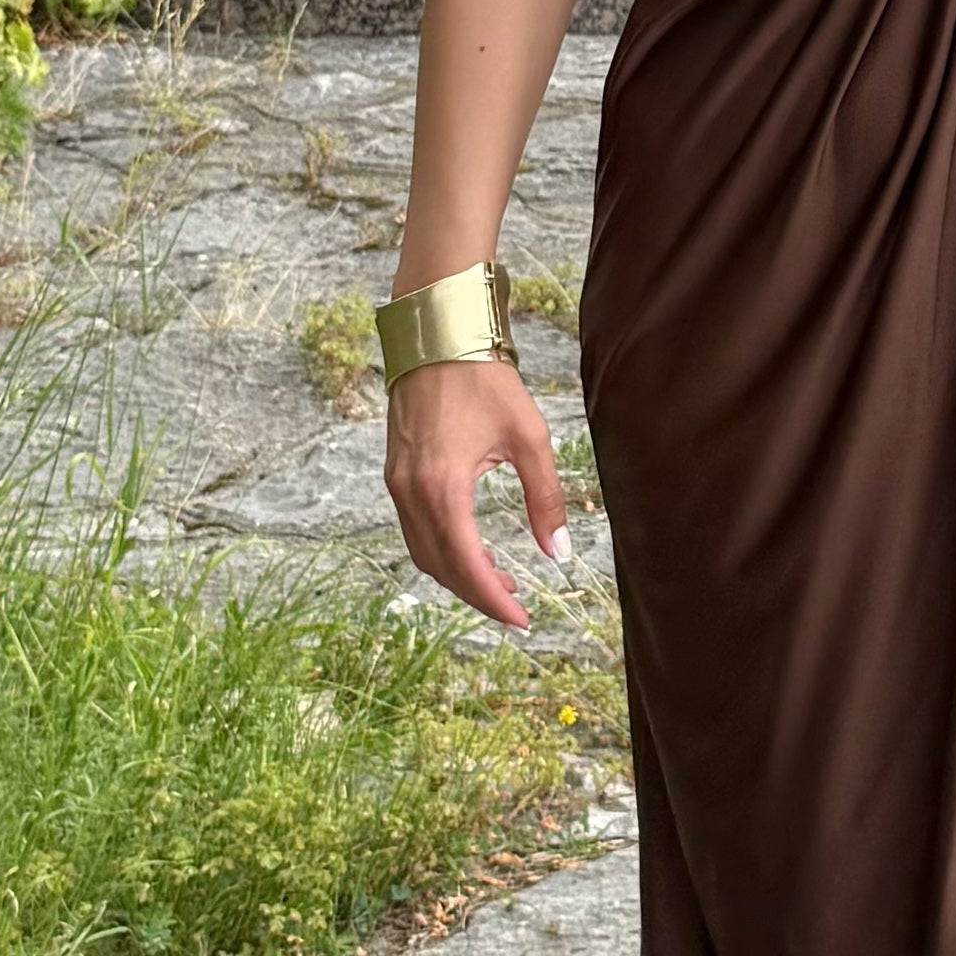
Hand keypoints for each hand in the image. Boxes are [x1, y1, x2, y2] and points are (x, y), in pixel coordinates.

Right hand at [385, 353, 570, 631]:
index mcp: (443, 487)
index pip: (465, 565)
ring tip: (500, 579)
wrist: (438, 335)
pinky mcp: (396, 473)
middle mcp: (411, 491)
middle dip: (477, 593)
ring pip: (423, 552)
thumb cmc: (483, 379)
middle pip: (440, 567)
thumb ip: (546, 498)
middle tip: (516, 606)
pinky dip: (442, 549)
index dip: (493, 600)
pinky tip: (472, 547)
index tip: (521, 620)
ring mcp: (398, 483)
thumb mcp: (529, 437)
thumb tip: (559, 552)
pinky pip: (415, 529)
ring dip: (458, 573)